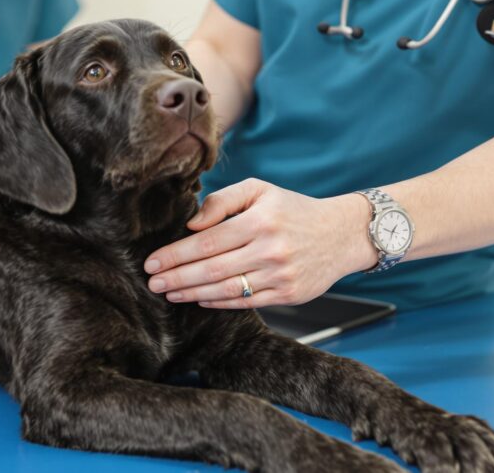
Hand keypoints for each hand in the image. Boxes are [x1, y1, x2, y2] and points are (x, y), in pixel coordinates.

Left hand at [144, 178, 377, 308]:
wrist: (341, 234)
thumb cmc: (293, 209)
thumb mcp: (260, 190)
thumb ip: (223, 200)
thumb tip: (192, 224)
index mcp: (260, 220)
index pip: (207, 241)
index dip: (175, 254)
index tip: (151, 262)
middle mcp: (270, 248)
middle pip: (212, 268)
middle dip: (177, 277)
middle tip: (152, 283)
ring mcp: (280, 275)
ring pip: (226, 289)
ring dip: (192, 293)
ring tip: (169, 293)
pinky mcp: (289, 294)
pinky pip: (246, 302)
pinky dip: (219, 303)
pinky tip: (199, 300)